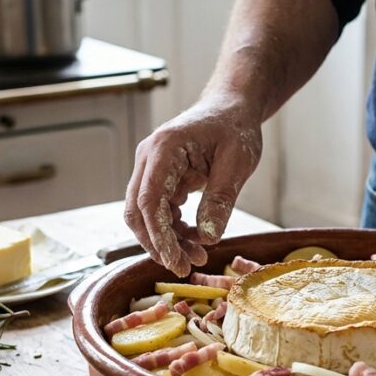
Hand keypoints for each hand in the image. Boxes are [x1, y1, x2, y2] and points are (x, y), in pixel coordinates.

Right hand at [124, 97, 262, 276]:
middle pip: (138, 211)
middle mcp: (149, 159)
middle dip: (158, 243)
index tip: (175, 262)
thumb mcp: (237, 162)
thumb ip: (221, 199)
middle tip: (185, 267)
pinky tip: (195, 240)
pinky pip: (159, 211)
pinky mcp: (160, 178)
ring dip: (167, 240)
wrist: (231, 108)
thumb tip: (208, 239)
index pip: (150, 201)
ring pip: (146, 215)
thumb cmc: (235, 127)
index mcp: (164, 149)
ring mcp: (151, 168)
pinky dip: (173, 230)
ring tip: (197, 257)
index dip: (159, 236)